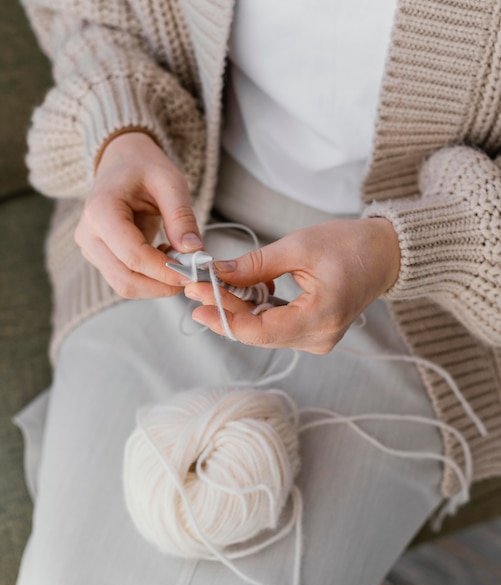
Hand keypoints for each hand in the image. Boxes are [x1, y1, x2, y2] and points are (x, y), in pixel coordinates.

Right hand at [75, 132, 203, 297]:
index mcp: (101, 211)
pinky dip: (150, 279)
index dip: (164, 270)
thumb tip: (193, 251)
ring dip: (156, 284)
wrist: (122, 161)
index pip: (133, 256)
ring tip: (178, 262)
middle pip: (125, 279)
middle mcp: (88, 234)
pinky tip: (165, 258)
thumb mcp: (170, 182)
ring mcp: (90, 248)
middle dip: (162, 284)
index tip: (193, 272)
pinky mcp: (99, 257)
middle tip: (191, 275)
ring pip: (124, 285)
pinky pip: (125, 279)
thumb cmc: (143, 167)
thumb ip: (181, 216)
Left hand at [185, 219, 399, 353]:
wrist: (385, 254)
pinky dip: (256, 310)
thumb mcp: (299, 246)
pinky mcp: (313, 333)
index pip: (261, 331)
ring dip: (238, 309)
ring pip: (263, 331)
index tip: (196, 301)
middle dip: (225, 309)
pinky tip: (242, 290)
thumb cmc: (350, 245)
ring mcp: (317, 339)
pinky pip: (275, 327)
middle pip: (258, 332)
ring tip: (213, 285)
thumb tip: (217, 272)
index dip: (225, 318)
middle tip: (195, 287)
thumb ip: (256, 265)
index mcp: (321, 318)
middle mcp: (319, 338)